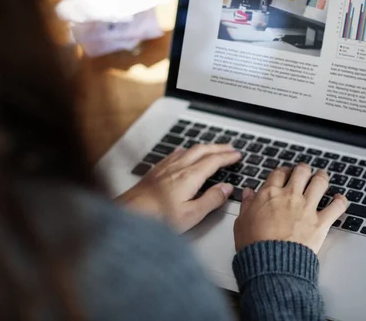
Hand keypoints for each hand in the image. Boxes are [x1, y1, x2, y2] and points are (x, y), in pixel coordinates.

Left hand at [118, 144, 239, 232]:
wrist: (128, 214)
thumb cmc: (157, 218)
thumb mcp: (191, 214)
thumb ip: (211, 200)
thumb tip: (227, 189)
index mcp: (190, 177)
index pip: (214, 161)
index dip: (227, 157)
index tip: (237, 155)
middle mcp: (178, 167)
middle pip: (203, 150)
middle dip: (219, 148)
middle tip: (230, 148)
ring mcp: (166, 167)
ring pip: (189, 149)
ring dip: (204, 147)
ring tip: (212, 148)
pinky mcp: (156, 171)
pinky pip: (175, 153)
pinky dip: (186, 150)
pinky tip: (183, 151)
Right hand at [234, 164, 347, 253]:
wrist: (271, 263)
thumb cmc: (254, 245)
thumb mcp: (241, 222)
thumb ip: (247, 204)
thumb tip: (247, 193)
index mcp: (270, 194)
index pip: (279, 173)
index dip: (283, 171)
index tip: (285, 173)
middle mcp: (291, 196)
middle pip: (302, 171)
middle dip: (304, 169)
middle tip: (304, 172)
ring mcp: (307, 208)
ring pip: (320, 182)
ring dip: (322, 177)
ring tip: (322, 177)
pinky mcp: (320, 223)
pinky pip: (336, 207)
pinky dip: (340, 201)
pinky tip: (340, 199)